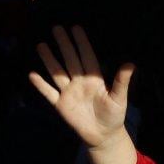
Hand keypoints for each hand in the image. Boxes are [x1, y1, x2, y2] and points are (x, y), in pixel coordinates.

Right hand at [29, 25, 133, 150]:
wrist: (103, 135)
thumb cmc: (114, 115)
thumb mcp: (119, 98)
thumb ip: (121, 82)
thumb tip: (131, 64)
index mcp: (94, 79)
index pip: (87, 57)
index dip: (82, 43)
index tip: (76, 28)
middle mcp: (79, 82)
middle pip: (70, 60)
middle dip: (64, 45)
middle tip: (56, 28)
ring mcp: (69, 93)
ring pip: (57, 73)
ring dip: (49, 60)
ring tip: (41, 45)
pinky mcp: (61, 105)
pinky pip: (49, 93)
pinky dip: (41, 85)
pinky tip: (32, 74)